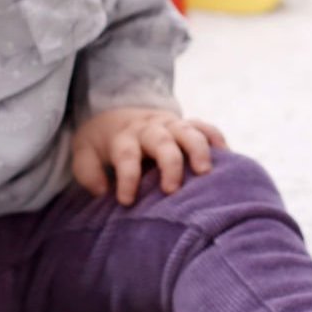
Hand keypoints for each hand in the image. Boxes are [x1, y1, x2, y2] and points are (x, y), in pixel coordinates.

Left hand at [70, 108, 227, 204]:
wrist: (118, 110)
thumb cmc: (103, 141)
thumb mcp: (84, 151)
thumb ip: (87, 171)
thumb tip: (102, 191)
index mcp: (124, 136)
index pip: (126, 156)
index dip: (127, 178)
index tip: (126, 201)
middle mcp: (150, 128)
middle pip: (162, 141)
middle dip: (169, 164)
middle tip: (172, 190)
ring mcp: (172, 124)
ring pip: (189, 131)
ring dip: (198, 150)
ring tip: (205, 172)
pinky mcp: (187, 125)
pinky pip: (205, 128)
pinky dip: (217, 139)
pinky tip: (227, 157)